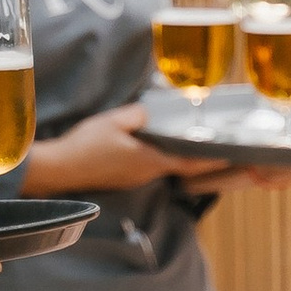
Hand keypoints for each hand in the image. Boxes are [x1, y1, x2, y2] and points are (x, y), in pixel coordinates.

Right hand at [20, 105, 244, 197]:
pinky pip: (148, 166)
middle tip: (214, 144)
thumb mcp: (115, 121)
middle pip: (179, 166)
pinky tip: (154, 144)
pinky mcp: (122, 177)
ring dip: (177, 156)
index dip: (212, 161)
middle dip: (197, 157)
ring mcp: (134, 178)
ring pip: (163, 166)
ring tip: (188, 140)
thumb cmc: (86, 146)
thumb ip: (139, 115)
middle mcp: (147, 174)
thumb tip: (151, 113)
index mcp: (151, 162)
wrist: (59, 169)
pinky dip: (158, 156)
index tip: (231, 156)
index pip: (190, 164)